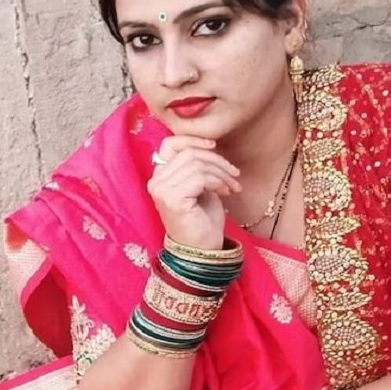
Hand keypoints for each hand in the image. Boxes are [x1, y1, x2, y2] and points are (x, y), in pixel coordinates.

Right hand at [148, 135, 240, 249]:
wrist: (203, 250)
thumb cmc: (202, 219)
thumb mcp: (200, 186)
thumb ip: (197, 166)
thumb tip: (209, 145)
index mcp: (160, 177)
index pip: (169, 144)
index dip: (193, 139)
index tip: (214, 145)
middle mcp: (156, 182)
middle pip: (189, 153)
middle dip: (217, 161)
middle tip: (234, 174)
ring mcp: (162, 190)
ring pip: (197, 164)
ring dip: (221, 173)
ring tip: (232, 186)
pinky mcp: (173, 198)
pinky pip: (201, 177)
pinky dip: (218, 182)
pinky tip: (226, 193)